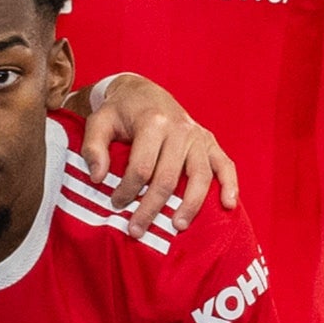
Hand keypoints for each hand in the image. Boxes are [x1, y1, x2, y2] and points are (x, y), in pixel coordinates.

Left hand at [81, 72, 240, 228]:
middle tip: (137, 230)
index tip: (116, 204)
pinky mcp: (210, 142)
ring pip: (199, 176)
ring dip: (189, 204)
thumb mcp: (98, 122)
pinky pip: (225, 165)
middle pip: (168, 177)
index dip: (127, 190)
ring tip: (177, 226)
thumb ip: (93, 148)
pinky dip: (230, 185)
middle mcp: (180, 129)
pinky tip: (229, 205)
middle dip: (151, 208)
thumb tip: (98, 178)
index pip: (141, 167)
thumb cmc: (120, 111)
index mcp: (153, 122)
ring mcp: (199, 136)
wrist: (144, 92)